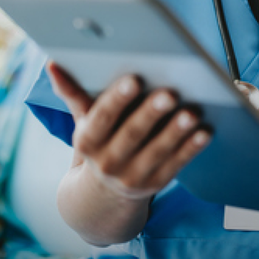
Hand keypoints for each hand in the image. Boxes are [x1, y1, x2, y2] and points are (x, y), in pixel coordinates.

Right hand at [48, 61, 210, 200]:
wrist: (101, 195)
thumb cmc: (100, 141)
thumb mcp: (84, 121)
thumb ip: (74, 93)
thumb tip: (53, 63)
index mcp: (88, 141)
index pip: (101, 118)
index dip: (117, 99)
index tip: (134, 79)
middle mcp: (108, 162)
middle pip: (132, 134)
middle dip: (151, 113)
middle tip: (170, 93)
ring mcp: (133, 176)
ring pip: (157, 151)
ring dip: (176, 132)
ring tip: (192, 113)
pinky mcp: (156, 183)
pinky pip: (176, 165)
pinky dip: (191, 148)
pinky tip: (205, 132)